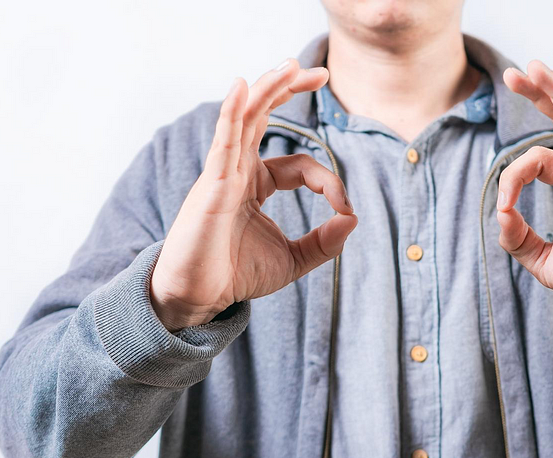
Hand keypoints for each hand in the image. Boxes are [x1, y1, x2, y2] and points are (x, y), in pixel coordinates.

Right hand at [150, 59, 357, 331]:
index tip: (346, 210)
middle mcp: (238, 170)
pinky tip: (242, 87)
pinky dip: (232, 111)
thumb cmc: (235, 276)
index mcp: (256, 184)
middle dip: (289, 90)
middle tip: (318, 72)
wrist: (199, 298)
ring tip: (291, 65)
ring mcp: (222, 173)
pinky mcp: (211, 184)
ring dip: (268, 88)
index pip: (302, 166)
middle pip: (264, 117)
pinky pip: (224, 140)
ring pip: (245, 118)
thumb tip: (353, 218)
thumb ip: (325, 242)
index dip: (330, 183)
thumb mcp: (293, 260)